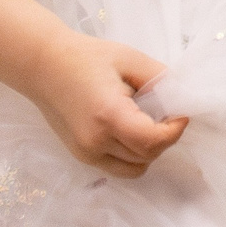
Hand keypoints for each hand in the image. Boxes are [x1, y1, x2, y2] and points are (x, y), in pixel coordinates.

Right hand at [26, 32, 187, 178]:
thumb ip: (159, 78)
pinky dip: (132, 155)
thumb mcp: (129, 59)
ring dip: (150, 150)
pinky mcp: (81, 156)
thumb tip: (182, 96)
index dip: (175, 130)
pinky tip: (132, 131)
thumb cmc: (86, 58)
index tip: (181, 112)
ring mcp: (85, 153)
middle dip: (166, 138)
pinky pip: (118, 167)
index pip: (152, 140)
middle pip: (146, 156)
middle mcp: (95, 142)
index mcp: (108, 115)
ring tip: (148, 122)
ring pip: (134, 168)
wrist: (43, 67)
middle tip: (168, 114)